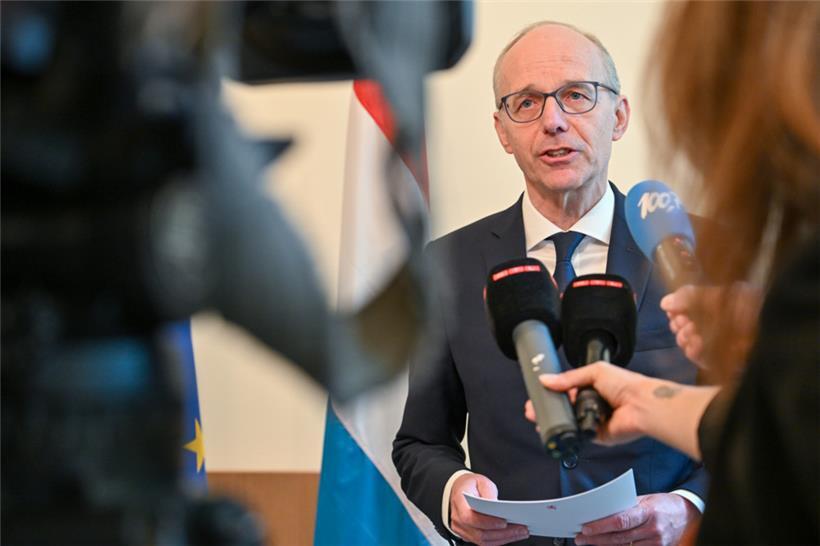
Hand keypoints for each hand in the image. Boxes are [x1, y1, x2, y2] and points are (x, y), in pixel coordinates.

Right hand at [449, 472, 528, 545]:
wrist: (459, 489)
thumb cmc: (470, 485)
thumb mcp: (481, 481)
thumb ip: (488, 492)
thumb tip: (496, 506)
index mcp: (459, 502)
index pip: (470, 518)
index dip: (487, 522)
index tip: (504, 522)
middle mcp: (457, 519)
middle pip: (479, 533)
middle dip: (502, 533)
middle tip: (521, 529)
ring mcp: (462, 529)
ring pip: (483, 540)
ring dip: (504, 538)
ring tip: (520, 532)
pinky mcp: (469, 535)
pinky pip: (484, 542)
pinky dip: (499, 540)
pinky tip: (511, 535)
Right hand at [525, 363, 655, 445]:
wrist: (642, 405)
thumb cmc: (625, 385)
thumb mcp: (594, 372)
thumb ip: (569, 378)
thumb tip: (545, 379)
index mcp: (591, 388)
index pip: (566, 391)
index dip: (551, 393)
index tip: (536, 395)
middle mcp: (591, 405)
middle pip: (564, 408)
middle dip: (547, 409)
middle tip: (531, 410)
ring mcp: (593, 421)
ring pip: (568, 423)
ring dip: (553, 422)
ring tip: (537, 420)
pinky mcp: (596, 437)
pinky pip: (577, 436)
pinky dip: (565, 434)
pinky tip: (552, 431)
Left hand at [574, 493, 699, 545]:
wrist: (688, 515)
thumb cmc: (663, 504)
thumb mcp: (645, 499)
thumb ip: (625, 506)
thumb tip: (601, 512)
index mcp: (649, 512)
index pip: (621, 521)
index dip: (601, 526)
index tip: (585, 527)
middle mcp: (653, 529)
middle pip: (619, 537)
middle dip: (597, 538)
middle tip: (580, 538)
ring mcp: (657, 543)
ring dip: (604, 545)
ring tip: (588, 542)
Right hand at [660, 283, 760, 368]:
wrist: (768, 333)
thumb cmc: (744, 309)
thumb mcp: (716, 295)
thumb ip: (688, 297)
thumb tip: (664, 303)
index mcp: (717, 303)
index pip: (687, 305)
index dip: (677, 308)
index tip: (671, 310)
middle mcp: (716, 322)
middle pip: (684, 323)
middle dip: (679, 323)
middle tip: (681, 323)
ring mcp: (717, 342)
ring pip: (687, 340)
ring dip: (684, 336)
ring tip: (690, 333)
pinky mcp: (719, 360)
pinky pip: (698, 357)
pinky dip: (693, 351)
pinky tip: (695, 345)